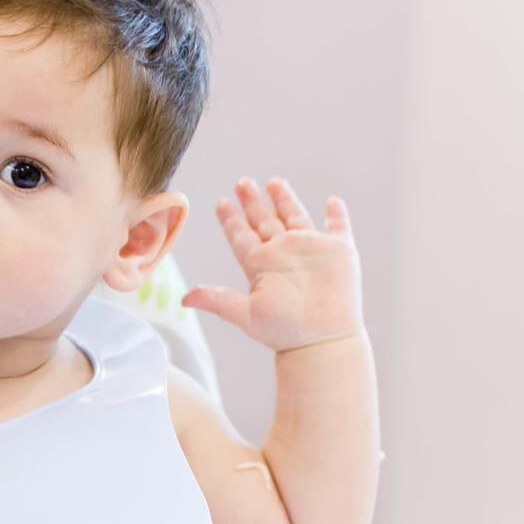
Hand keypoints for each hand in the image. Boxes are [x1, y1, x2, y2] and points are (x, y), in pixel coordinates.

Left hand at [181, 177, 363, 352]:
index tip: (221, 203)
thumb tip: (184, 298)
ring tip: (274, 182)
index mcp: (261, 263)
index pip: (242, 235)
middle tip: (241, 182)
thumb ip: (217, 300)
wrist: (322, 341)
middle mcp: (283, 253)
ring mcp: (311, 250)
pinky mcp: (339, 252)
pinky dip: (337, 215)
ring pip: (295, 217)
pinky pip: (338, 228)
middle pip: (264, 220)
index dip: (231, 220)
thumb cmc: (284, 331)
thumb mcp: (245, 314)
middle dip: (253, 201)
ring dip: (286, 199)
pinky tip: (333, 202)